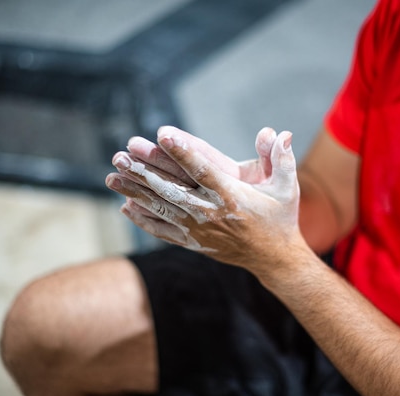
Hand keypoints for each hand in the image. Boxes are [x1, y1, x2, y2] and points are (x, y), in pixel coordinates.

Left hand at [106, 127, 304, 270]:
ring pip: (162, 208)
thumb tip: (281, 132)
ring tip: (112, 177)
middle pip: (172, 189)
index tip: (162, 134)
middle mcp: (212, 213)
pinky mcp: (194, 242)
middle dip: (144, 171)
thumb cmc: (280, 218)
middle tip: (120, 155)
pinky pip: (164, 231)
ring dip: (135, 192)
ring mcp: (200, 230)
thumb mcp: (287, 188)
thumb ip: (282, 159)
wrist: (274, 259)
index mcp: (233, 196)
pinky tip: (125, 207)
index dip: (182, 152)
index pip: (203, 170)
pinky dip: (144, 220)